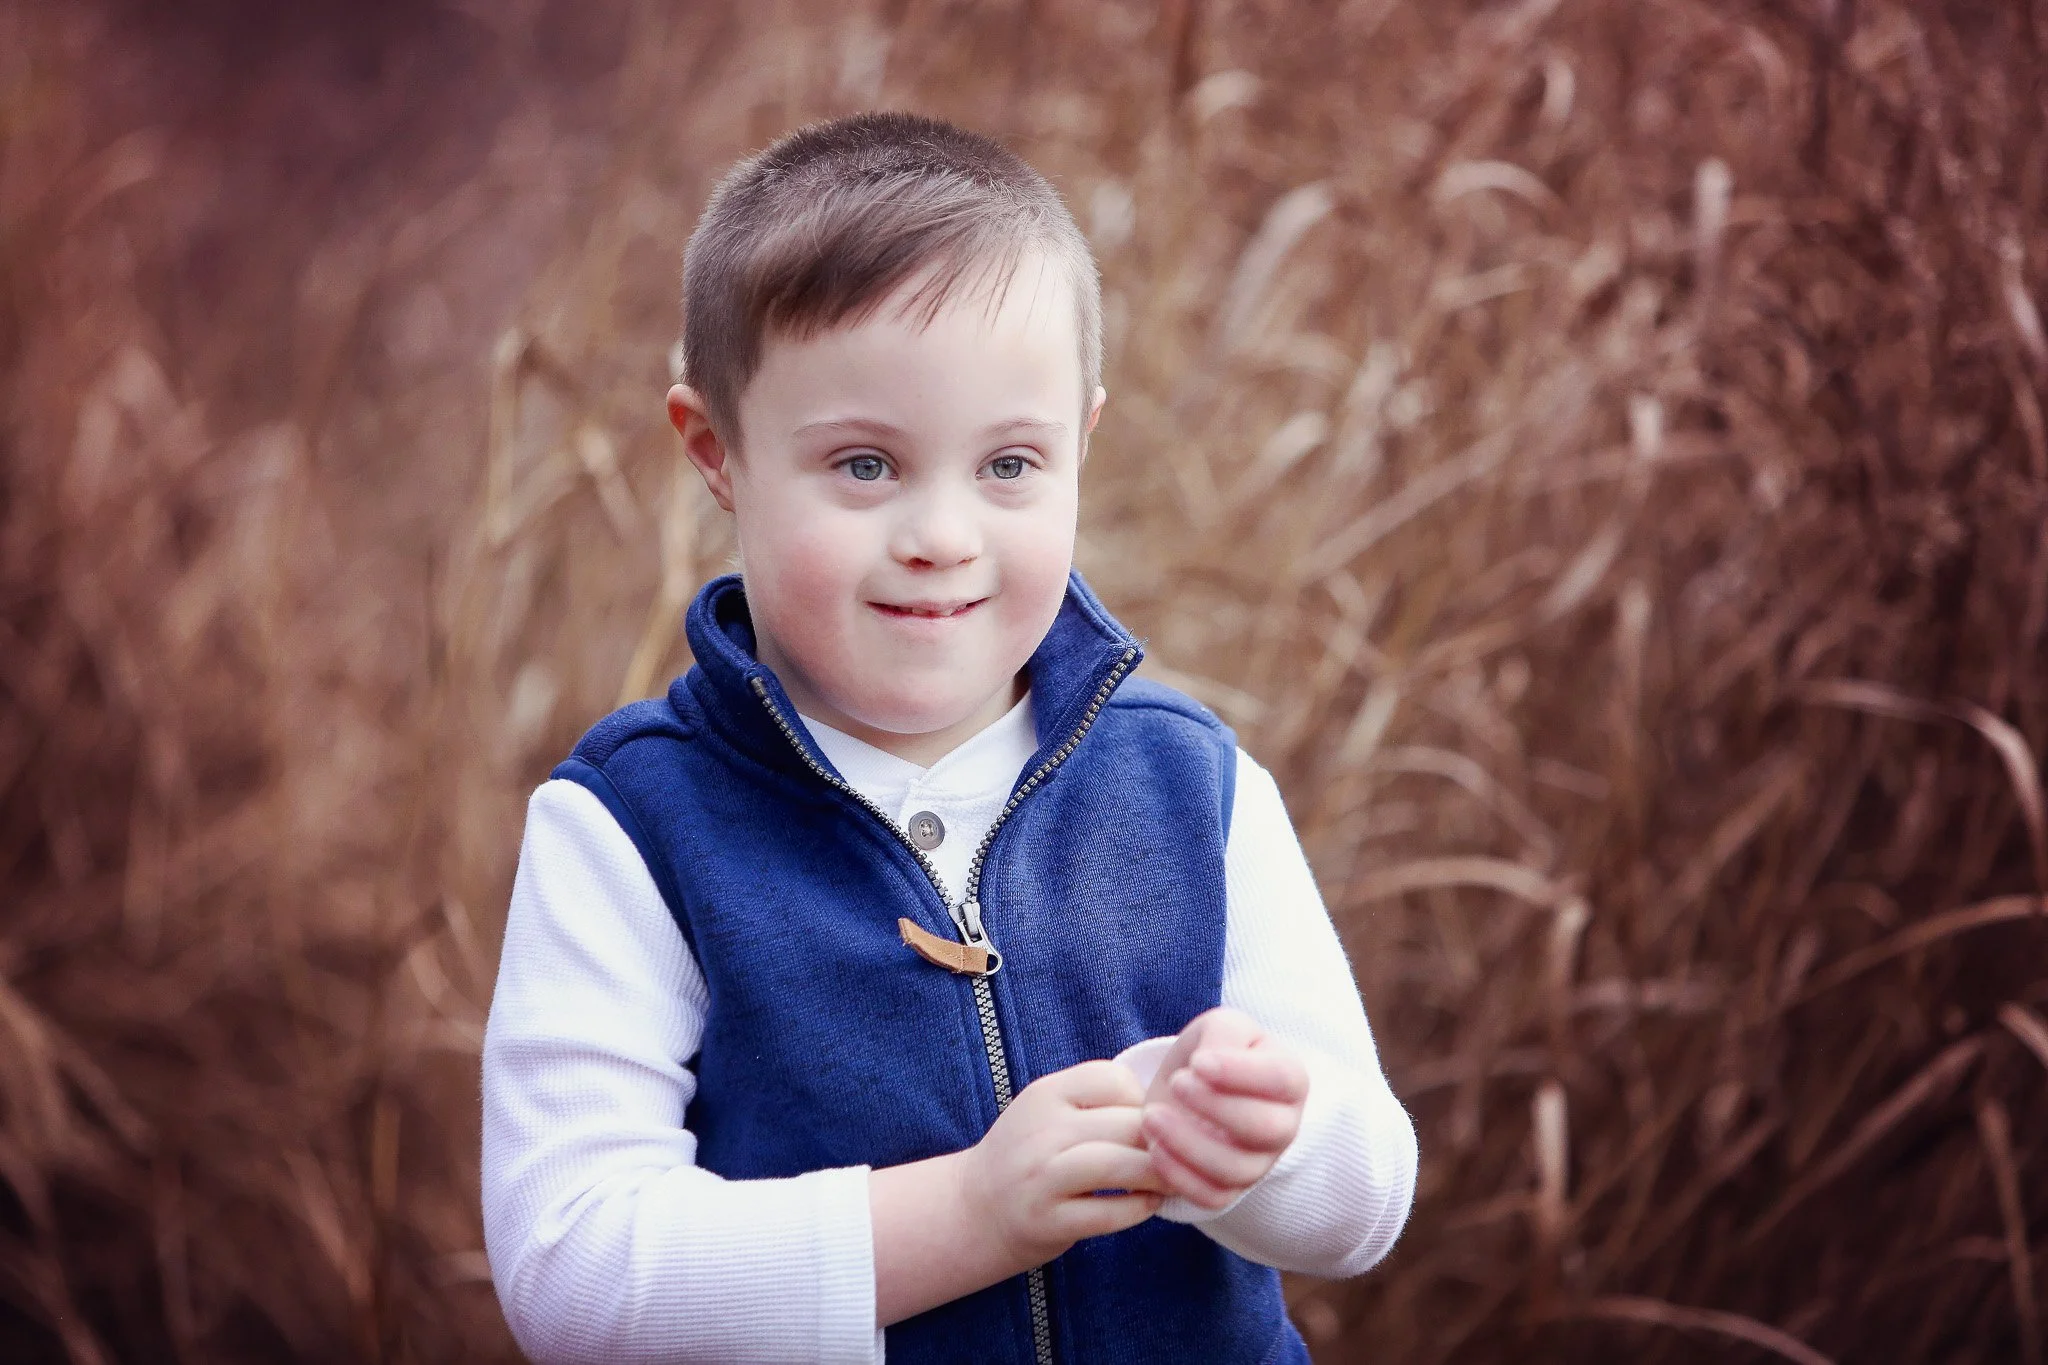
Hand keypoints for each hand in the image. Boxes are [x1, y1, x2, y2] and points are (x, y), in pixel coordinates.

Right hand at [960, 1059, 1166, 1268]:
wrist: (974, 1210)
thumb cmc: (1029, 1156)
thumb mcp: (1049, 1113)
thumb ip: (1096, 1104)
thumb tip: (1171, 1110)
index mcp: (1045, 1094)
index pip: (1112, 1078)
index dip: (1145, 1099)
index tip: (1153, 1122)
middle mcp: (1041, 1130)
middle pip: (1125, 1124)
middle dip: (1165, 1140)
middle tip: (1186, 1154)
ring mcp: (1041, 1177)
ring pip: (1118, 1165)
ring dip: (1157, 1174)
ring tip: (1173, 1180)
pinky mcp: (1046, 1221)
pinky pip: (1108, 1213)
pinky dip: (1138, 1209)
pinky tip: (1147, 1205)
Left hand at [1140, 1007, 1308, 1211]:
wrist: (1191, 1086)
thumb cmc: (1212, 1052)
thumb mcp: (1220, 1027)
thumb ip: (1222, 1035)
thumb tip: (1208, 1064)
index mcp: (1290, 1080)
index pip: (1281, 1080)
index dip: (1240, 1073)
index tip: (1198, 1062)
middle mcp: (1283, 1126)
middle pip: (1266, 1129)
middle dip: (1217, 1108)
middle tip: (1176, 1083)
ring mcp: (1259, 1163)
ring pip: (1236, 1169)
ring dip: (1188, 1143)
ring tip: (1151, 1115)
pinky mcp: (1230, 1190)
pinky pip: (1212, 1197)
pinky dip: (1180, 1176)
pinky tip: (1154, 1147)